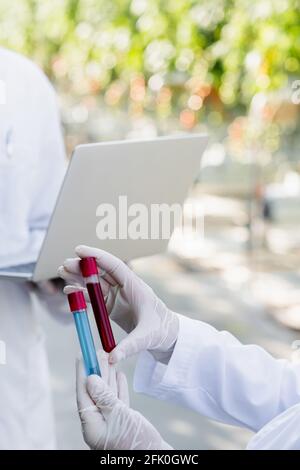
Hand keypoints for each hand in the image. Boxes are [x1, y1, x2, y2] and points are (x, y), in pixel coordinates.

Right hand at [58, 245, 178, 363]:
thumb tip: (112, 359)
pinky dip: (82, 293)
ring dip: (79, 277)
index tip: (80, 250)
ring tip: (62, 272)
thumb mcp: (146, 338)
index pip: (114, 265)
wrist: (166, 336)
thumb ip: (129, 346)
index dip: (97, 256)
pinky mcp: (112, 305)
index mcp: (135, 286)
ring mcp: (117, 296)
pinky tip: (69, 291)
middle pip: (101, 272)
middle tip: (64, 265)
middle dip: (83, 267)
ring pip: (95, 282)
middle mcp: (125, 287)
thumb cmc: (161, 331)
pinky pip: (94, 296)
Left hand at [77, 352, 171, 449]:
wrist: (156, 460)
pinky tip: (120, 375)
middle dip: (96, 372)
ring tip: (108, 358)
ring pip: (107, 395)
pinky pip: (118, 402)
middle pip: (95, 393)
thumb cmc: (137, 443)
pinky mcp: (124, 423)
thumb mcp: (120, 417)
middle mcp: (99, 425)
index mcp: (92, 427)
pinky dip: (118, 388)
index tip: (81, 356)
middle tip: (97, 352)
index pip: (84, 395)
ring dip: (107, 376)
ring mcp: (112, 424)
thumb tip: (90, 379)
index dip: (82, 374)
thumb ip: (104, 397)